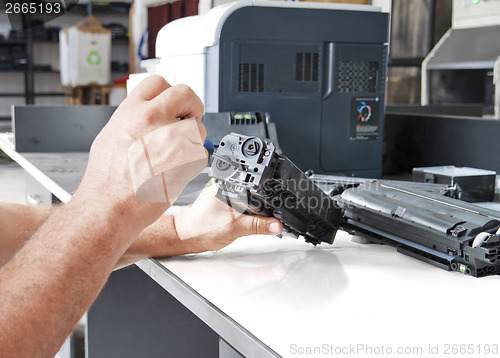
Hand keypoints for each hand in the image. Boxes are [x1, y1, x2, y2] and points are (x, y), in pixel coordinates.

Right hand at [75, 75, 206, 231]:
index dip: (169, 92)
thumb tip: (149, 112)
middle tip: (189, 120)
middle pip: (186, 93)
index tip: (174, 103)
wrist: (110, 206)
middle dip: (192, 106)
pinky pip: (202, 153)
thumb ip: (133, 119)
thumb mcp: (112, 135)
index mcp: (132, 111)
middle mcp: (152, 118)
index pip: (159, 82)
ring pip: (198, 127)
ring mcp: (171, 137)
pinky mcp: (186, 158)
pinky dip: (194, 162)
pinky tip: (176, 170)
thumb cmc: (107, 180)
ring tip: (175, 156)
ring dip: (193, 140)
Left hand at [173, 184, 283, 252]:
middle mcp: (225, 184)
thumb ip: (257, 226)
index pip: (256, 187)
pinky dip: (248, 211)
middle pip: (254, 192)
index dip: (269, 198)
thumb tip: (276, 225)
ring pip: (248, 198)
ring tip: (255, 220)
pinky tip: (245, 219)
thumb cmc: (201, 230)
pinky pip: (242, 202)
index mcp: (227, 184)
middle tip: (269, 219)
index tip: (278, 212)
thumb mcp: (234, 229)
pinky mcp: (223, 200)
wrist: (185, 237)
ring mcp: (224, 192)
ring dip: (255, 208)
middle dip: (264, 205)